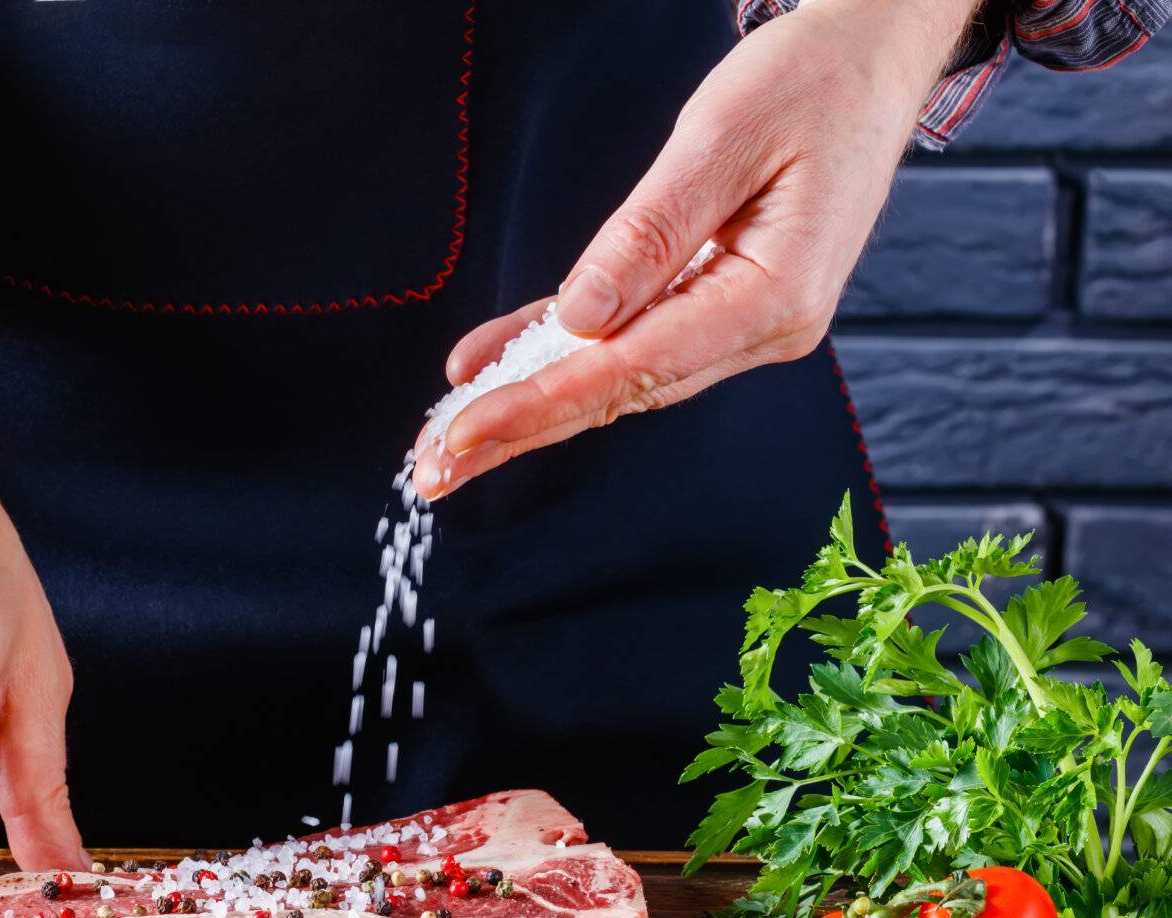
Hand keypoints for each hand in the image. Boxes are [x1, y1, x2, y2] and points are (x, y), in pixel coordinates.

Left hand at [416, 0, 980, 499]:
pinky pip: (626, 339)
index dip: (538, 404)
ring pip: (615, 378)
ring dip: (528, 405)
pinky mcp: (720, 303)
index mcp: (775, 297)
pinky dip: (557, 355)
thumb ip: (649, 234)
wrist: (875, 57)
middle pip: (616, 393)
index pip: (631, 370)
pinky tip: (492, 373)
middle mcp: (762, 329)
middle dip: (517, 431)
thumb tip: (581, 319)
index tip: (461, 431)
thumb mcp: (723, 137)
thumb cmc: (816, 80)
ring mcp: (743, 323)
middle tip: (430, 472)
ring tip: (445, 440)